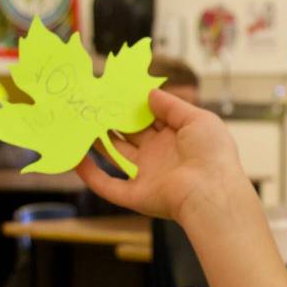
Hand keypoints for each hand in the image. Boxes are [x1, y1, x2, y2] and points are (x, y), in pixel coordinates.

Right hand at [75, 88, 248, 222]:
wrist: (212, 192)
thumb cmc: (212, 153)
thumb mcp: (198, 119)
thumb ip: (172, 106)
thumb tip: (150, 93)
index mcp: (176, 138)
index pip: (150, 119)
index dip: (132, 106)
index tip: (113, 91)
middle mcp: (159, 156)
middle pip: (129, 136)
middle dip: (111, 121)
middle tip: (89, 103)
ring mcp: (147, 176)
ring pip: (114, 157)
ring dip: (96, 143)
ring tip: (76, 123)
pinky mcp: (135, 195)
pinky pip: (107, 185)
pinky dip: (89, 174)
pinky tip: (74, 157)